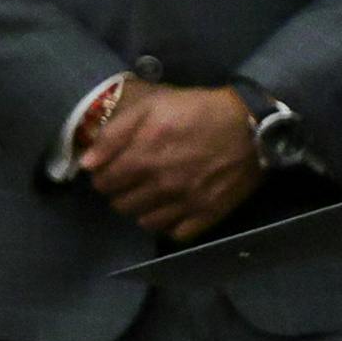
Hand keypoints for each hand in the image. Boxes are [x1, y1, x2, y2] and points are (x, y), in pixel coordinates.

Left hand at [76, 82, 260, 240]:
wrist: (254, 126)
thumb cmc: (200, 110)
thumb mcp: (153, 106)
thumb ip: (114, 133)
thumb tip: (87, 164)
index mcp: (142, 158)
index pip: (103, 183)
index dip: (103, 175)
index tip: (113, 168)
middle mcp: (161, 186)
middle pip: (121, 205)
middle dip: (121, 193)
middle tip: (133, 180)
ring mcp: (185, 203)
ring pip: (145, 222)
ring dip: (143, 209)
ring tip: (152, 195)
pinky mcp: (208, 214)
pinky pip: (176, 234)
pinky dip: (170, 225)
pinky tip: (174, 209)